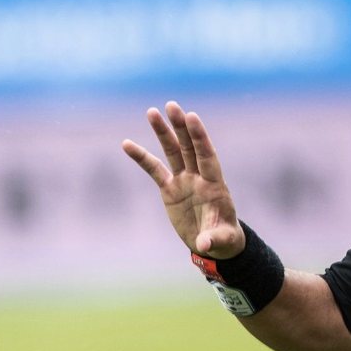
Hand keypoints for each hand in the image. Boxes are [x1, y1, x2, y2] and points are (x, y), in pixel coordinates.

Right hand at [121, 101, 244, 258]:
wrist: (214, 242)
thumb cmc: (223, 239)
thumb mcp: (222, 240)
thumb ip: (213, 239)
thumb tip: (204, 245)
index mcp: (215, 185)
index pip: (207, 155)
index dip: (200, 137)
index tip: (192, 117)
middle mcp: (199, 177)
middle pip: (189, 147)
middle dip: (181, 127)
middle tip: (172, 105)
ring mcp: (184, 180)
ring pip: (172, 152)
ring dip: (162, 132)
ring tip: (151, 111)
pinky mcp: (170, 189)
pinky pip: (153, 169)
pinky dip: (141, 157)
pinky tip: (126, 143)